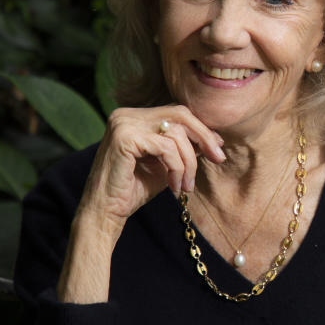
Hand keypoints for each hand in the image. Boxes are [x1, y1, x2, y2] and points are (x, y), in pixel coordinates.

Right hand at [77, 105, 225, 230]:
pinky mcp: (125, 138)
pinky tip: (174, 186)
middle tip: (218, 159)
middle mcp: (127, 114)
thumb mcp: (167, 164)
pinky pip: (166, 148)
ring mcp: (124, 123)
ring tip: (185, 186)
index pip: (177, 112)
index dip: (201, 129)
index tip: (217, 150)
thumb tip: (215, 138)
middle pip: (180, 114)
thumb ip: (185, 147)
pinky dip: (177, 168)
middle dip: (203, 137)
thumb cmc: (134, 189)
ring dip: (188, 163)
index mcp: (135, 116)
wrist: (105, 212)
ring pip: (176, 134)